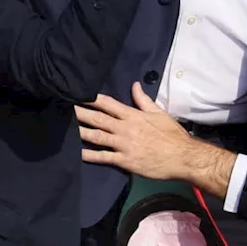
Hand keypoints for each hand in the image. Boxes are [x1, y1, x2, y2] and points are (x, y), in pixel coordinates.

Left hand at [78, 83, 220, 182]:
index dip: (91, 98)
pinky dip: (90, 155)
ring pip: (97, 136)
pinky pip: (104, 157)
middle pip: (98, 118)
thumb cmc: (172, 135)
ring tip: (64, 128)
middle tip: (63, 108)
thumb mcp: (159, 113)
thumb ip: (143, 100)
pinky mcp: (125, 161)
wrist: (182, 157)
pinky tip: (77, 152)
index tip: (76, 93)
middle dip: (79, 112)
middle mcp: (125, 128)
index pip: (108, 103)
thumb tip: (134, 85)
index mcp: (133, 115)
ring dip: (80, 131)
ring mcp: (124, 145)